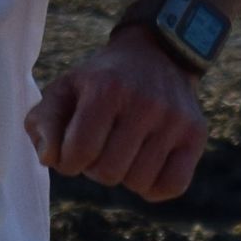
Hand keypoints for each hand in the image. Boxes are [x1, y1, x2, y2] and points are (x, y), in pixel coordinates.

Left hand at [26, 24, 208, 204]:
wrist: (157, 54)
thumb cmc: (100, 81)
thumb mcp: (65, 89)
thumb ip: (44, 122)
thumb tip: (50, 158)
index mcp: (107, 89)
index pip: (78, 153)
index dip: (68, 161)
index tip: (72, 149)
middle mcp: (145, 103)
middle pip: (108, 173)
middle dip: (96, 168)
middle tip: (101, 146)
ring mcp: (175, 119)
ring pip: (138, 183)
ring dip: (124, 175)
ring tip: (123, 150)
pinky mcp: (196, 134)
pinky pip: (172, 186)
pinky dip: (154, 187)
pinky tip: (146, 165)